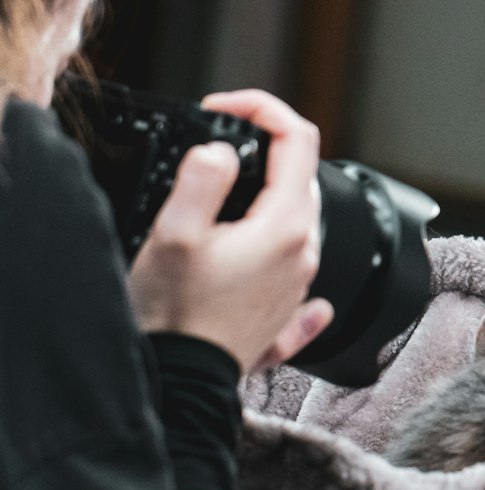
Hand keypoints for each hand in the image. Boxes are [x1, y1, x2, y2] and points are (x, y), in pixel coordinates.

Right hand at [127, 90, 333, 374]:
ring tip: (213, 197)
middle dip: (260, 149)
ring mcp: (298, 282)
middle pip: (298, 175)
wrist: (183, 382)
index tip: (223, 108)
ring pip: (293, 216)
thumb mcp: (176, 232)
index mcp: (284, 225)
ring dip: (260, 194)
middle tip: (211, 149)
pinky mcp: (285, 307)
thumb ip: (203, 177)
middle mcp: (303, 252)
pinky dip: (272, 242)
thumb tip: (221, 152)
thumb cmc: (176, 314)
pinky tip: (249, 245)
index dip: (262, 108)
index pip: (298, 138)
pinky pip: (290, 263)